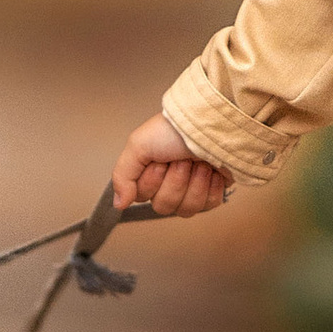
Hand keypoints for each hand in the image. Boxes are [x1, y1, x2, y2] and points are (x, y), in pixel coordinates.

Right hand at [113, 112, 231, 217]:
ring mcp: (192, 188)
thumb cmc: (176, 128)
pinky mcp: (213, 191)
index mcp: (149, 172)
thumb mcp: (139, 144)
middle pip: (164, 206)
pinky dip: (211, 186)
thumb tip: (119, 204)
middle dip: (175, 181)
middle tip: (181, 160)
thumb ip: (122, 176)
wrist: (212, 122)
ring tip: (199, 162)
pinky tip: (212, 171)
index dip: (151, 182)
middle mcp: (169, 182)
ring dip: (194, 183)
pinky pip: (209, 205)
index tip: (159, 162)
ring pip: (186, 209)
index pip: (142, 197)